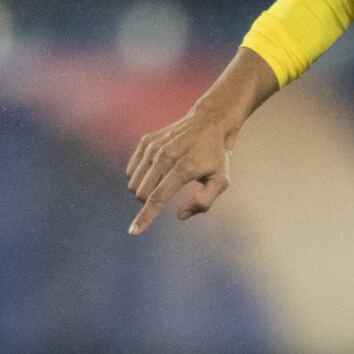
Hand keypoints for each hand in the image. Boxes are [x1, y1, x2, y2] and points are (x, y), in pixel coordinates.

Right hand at [125, 107, 238, 234]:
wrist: (209, 121)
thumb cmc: (216, 156)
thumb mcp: (221, 180)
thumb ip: (204, 202)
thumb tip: (179, 215)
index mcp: (184, 168)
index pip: (158, 198)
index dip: (145, 217)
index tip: (133, 232)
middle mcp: (166, 156)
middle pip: (142, 192)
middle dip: (149, 201)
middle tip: (169, 191)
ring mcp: (154, 147)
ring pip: (134, 182)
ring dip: (145, 189)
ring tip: (165, 180)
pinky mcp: (146, 141)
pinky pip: (132, 169)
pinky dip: (141, 176)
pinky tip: (156, 170)